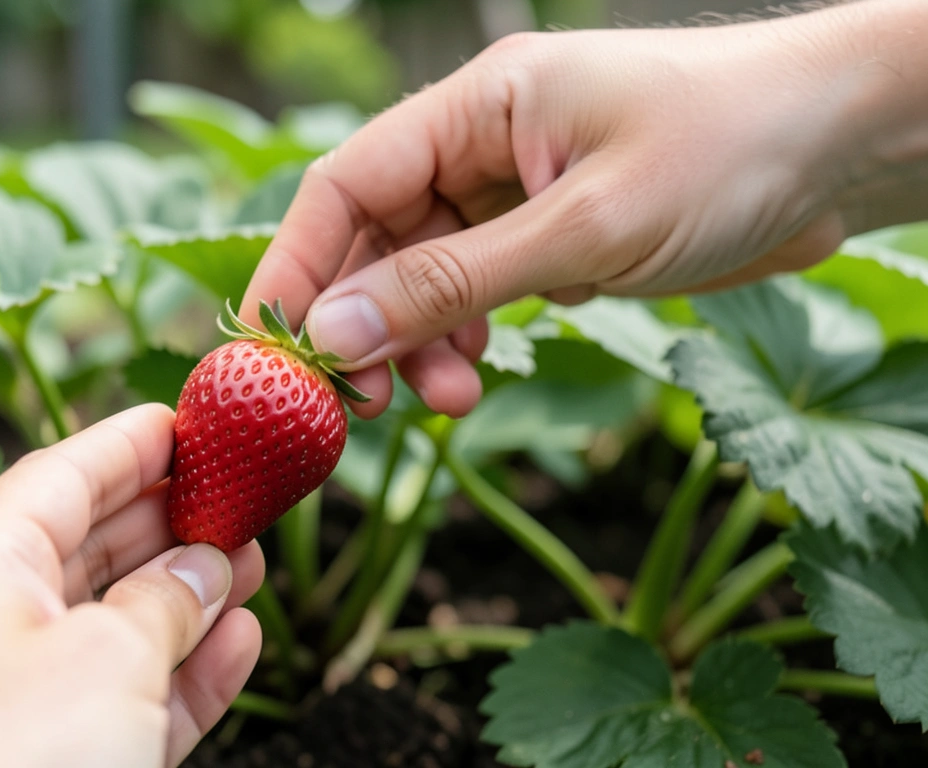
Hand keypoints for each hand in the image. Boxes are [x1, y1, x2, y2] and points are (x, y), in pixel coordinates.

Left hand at [0, 404, 265, 767]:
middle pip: (79, 549)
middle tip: (241, 496)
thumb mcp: (105, 666)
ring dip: (178, 601)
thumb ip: (164, 605)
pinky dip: (165, 676)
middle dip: (167, 523)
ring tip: (251, 568)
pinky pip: (99, 702)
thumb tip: (206, 568)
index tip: (194, 420)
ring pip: (97, 630)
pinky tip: (235, 649)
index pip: (56, 476)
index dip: (132, 444)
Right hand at [242, 0, 927, 418]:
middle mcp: (482, 142)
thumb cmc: (731, 149)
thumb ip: (453, 284)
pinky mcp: (550, 232)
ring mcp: (515, 189)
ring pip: (424, 276)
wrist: (851, 147)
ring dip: (421, 343)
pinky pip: (475, 291)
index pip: (346, 184)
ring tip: (452, 399)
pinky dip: (466, 337)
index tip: (274, 350)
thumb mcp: (584, 229)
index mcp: (477, 105)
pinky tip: (483, 368)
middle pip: (376, 238)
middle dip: (364, 323)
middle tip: (367, 402)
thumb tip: (335, 334)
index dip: (298, 267)